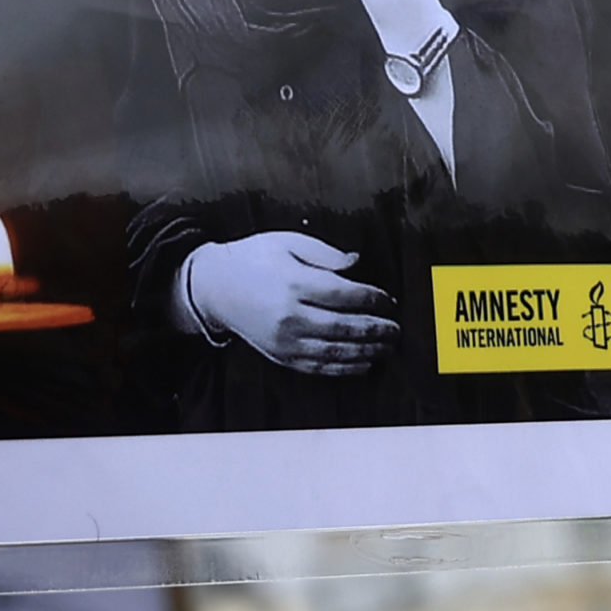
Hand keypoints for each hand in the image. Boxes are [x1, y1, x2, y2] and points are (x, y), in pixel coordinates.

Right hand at [185, 232, 397, 374]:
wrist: (214, 286)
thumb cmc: (253, 258)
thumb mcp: (287, 241)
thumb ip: (324, 253)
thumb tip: (357, 262)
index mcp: (294, 283)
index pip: (346, 295)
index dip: (374, 299)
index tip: (389, 300)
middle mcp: (290, 316)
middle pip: (346, 327)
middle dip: (377, 329)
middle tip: (396, 328)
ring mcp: (284, 340)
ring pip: (336, 352)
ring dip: (367, 351)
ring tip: (387, 347)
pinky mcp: (280, 355)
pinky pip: (319, 367)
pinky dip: (345, 368)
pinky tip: (364, 363)